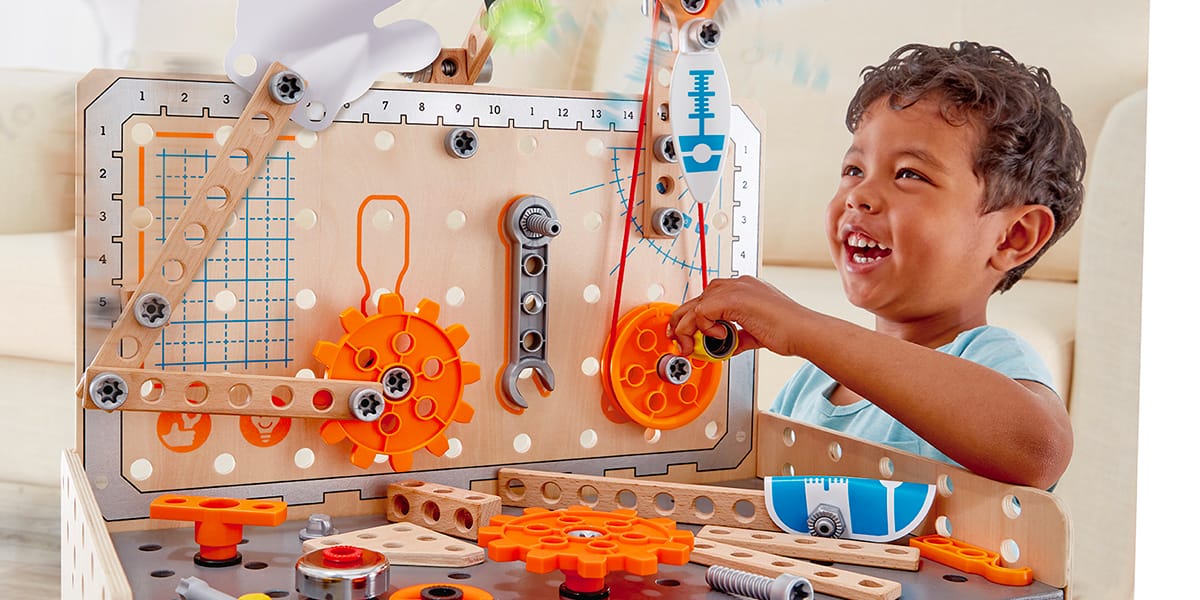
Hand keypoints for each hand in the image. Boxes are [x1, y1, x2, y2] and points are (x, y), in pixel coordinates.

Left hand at [668, 276, 807, 356]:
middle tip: (680, 343)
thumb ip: (737, 336)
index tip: (687, 337)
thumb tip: (725, 345)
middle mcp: (736, 284)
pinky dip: (705, 329)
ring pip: (694, 306)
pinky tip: (720, 337)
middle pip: (695, 299)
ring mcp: (734, 288)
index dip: (693, 319)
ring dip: (688, 329)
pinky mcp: (732, 298)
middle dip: (682, 323)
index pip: (707, 300)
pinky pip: (702, 313)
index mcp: (743, 289)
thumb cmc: (787, 331)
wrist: (802, 331)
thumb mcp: (755, 333)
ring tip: (692, 346)